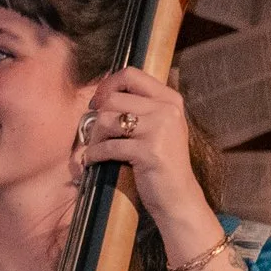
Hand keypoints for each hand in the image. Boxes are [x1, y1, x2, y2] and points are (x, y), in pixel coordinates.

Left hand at [73, 66, 207, 229]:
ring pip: (106, 120)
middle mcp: (167, 109)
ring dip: (94, 136)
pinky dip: (94, 154)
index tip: (97, 103)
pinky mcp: (149, 151)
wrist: (178, 196)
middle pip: (113, 98)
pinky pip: (107, 146)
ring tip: (95, 148)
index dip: (106, 86)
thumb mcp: (158, 126)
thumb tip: (102, 93)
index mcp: (169, 98)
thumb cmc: (161, 161)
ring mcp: (159, 129)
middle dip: (97, 116)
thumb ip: (139, 106)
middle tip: (95, 133)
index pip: (130, 74)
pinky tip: (93, 160)